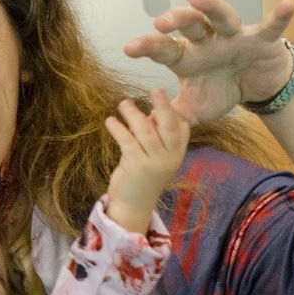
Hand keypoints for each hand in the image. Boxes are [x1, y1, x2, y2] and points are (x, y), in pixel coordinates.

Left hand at [104, 89, 189, 232]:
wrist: (134, 205)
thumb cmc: (144, 177)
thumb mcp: (156, 157)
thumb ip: (155, 137)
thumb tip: (151, 113)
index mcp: (177, 154)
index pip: (183, 129)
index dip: (174, 113)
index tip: (162, 99)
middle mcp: (169, 157)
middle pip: (169, 127)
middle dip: (164, 106)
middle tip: (157, 88)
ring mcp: (154, 163)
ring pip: (146, 132)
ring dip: (134, 115)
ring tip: (123, 103)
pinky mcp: (136, 166)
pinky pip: (128, 142)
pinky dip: (119, 129)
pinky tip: (110, 121)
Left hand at [123, 0, 293, 122]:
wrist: (257, 87)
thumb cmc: (222, 90)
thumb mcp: (196, 109)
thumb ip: (173, 116)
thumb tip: (146, 124)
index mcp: (188, 57)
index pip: (164, 49)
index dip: (147, 47)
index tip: (128, 48)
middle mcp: (207, 41)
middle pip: (190, 25)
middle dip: (176, 21)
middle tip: (161, 23)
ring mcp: (234, 36)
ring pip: (221, 17)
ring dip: (211, 7)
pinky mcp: (262, 38)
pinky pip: (271, 26)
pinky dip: (280, 17)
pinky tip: (289, 4)